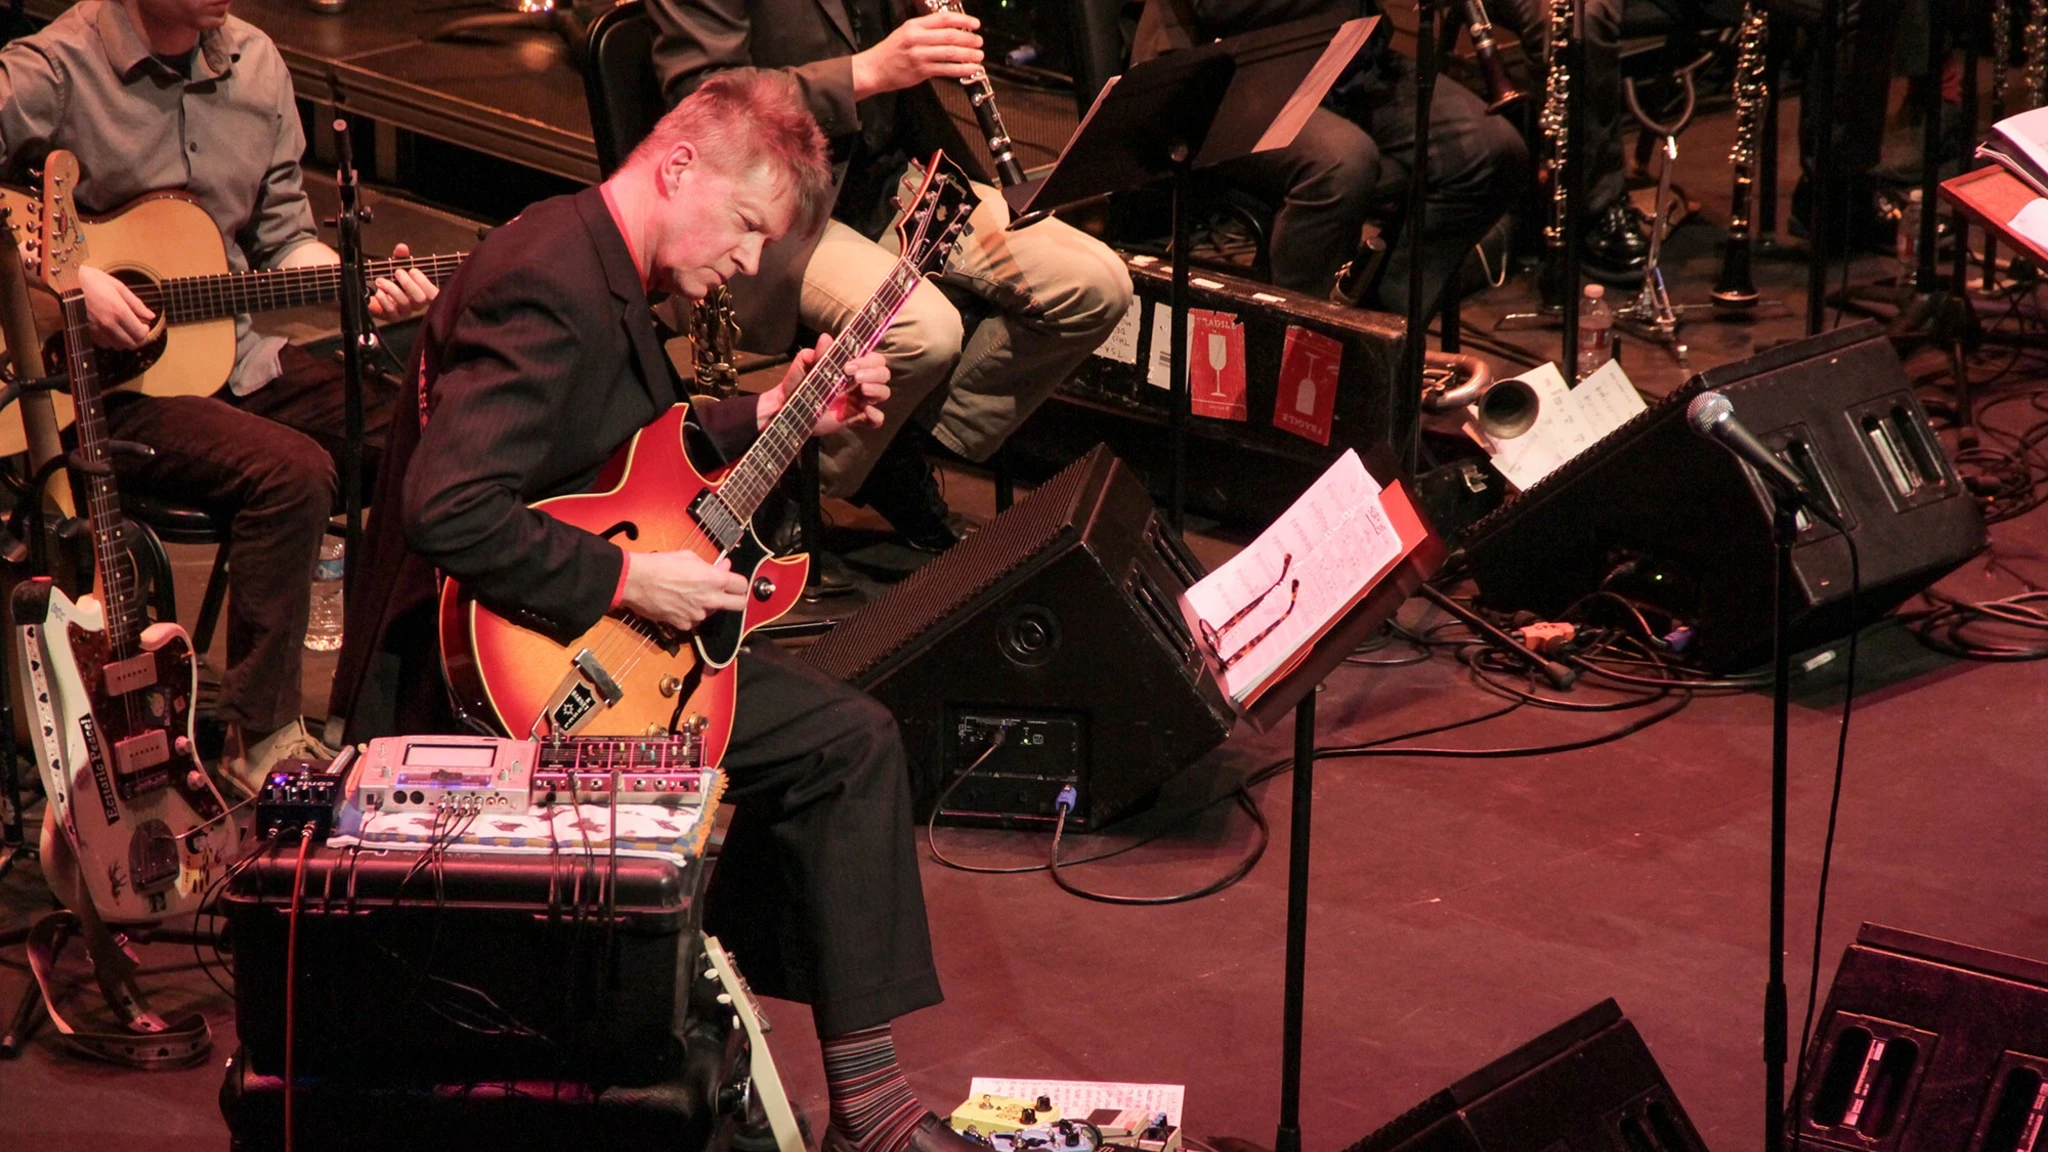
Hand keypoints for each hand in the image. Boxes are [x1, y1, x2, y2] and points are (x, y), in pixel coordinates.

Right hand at [77, 265, 153, 349]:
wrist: (66, 281)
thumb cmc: (92, 280)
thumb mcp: (118, 286)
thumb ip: (136, 303)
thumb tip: (150, 316)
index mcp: (119, 311)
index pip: (140, 333)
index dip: (146, 331)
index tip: (144, 324)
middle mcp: (108, 324)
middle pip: (131, 343)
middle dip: (138, 338)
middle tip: (136, 329)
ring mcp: (96, 329)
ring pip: (117, 346)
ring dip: (124, 341)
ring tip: (124, 329)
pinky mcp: (87, 330)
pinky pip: (103, 344)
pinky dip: (111, 341)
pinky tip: (111, 331)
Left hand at [368, 242, 435, 321]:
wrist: (373, 293)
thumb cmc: (390, 280)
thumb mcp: (396, 265)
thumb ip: (401, 257)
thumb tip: (402, 248)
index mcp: (422, 292)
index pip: (434, 294)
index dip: (425, 283)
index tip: (413, 270)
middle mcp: (416, 304)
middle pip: (420, 299)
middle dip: (408, 284)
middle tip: (397, 272)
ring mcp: (405, 312)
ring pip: (404, 304)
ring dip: (392, 289)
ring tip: (380, 280)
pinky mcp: (392, 317)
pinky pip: (391, 311)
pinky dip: (384, 299)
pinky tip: (379, 291)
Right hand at [617, 549, 750, 631]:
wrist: (636, 581)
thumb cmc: (660, 564)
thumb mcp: (689, 557)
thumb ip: (711, 565)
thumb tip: (724, 567)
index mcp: (715, 579)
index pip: (742, 585)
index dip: (739, 583)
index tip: (734, 583)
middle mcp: (710, 599)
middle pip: (740, 605)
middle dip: (737, 600)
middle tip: (727, 594)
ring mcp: (698, 614)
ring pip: (712, 613)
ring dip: (706, 605)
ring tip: (689, 594)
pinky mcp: (684, 625)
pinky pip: (693, 621)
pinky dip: (688, 614)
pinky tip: (677, 603)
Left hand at [755, 333, 889, 437]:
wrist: (788, 407)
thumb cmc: (798, 382)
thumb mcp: (805, 365)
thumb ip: (817, 353)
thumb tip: (826, 338)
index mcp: (851, 366)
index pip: (873, 358)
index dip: (867, 360)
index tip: (848, 365)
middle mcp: (859, 381)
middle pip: (883, 373)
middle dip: (873, 373)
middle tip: (855, 378)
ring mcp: (859, 400)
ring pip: (884, 392)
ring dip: (877, 390)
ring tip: (862, 391)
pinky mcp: (856, 418)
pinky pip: (876, 420)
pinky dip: (875, 416)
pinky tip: (865, 412)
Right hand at [850, 10, 981, 100]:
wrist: (874, 69)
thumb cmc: (890, 52)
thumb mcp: (905, 33)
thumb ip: (926, 31)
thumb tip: (951, 32)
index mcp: (914, 26)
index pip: (943, 19)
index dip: (963, 20)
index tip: (975, 24)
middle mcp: (917, 38)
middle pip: (950, 35)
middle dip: (969, 38)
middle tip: (979, 41)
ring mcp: (919, 54)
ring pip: (950, 52)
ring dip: (968, 54)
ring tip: (979, 56)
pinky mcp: (920, 70)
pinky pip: (946, 69)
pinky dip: (961, 69)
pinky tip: (970, 69)